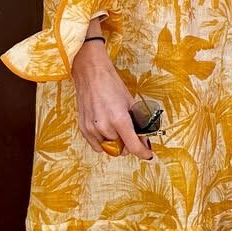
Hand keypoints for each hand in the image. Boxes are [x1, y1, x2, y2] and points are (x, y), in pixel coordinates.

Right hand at [72, 42, 152, 159]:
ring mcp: (92, 129)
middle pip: (122, 148)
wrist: (91, 75)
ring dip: (115, 141)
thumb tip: (145, 141)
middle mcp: (104, 126)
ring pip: (109, 147)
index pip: (133, 146)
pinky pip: (97, 146)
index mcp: (120, 119)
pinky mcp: (83, 129)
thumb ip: (139, 124)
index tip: (148, 155)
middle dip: (128, 143)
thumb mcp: (131, 104)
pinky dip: (103, 142)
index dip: (143, 153)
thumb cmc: (113, 86)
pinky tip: (106, 129)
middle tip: (129, 130)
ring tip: (115, 124)